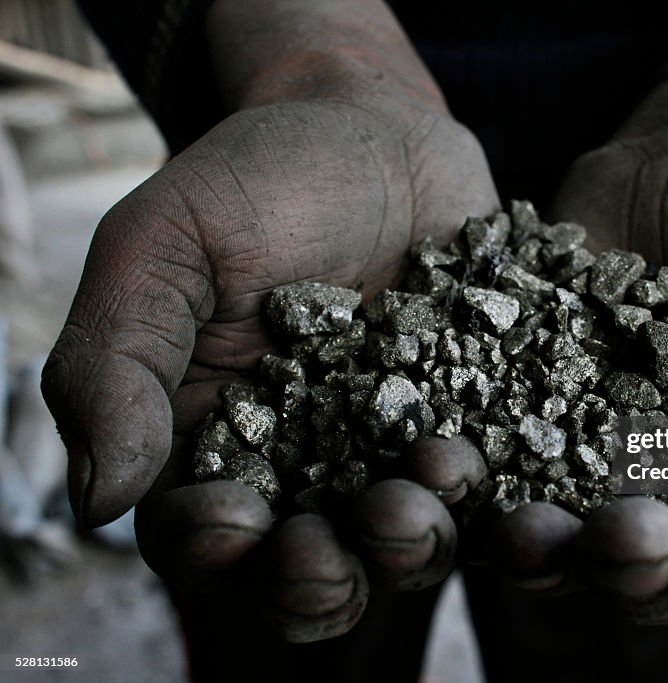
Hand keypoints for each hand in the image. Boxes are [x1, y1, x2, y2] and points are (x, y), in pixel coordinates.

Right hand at [42, 0, 496, 642]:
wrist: (382, 139)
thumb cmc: (259, 184)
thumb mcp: (165, 246)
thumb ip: (117, 360)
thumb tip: (95, 498)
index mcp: (215, 445)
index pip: (200, 534)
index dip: (212, 547)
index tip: (237, 520)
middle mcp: (309, 472)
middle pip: (311, 566)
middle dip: (328, 572)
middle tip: (349, 531)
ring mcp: (398, 459)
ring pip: (404, 545)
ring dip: (417, 539)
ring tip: (433, 476)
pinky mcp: (477, 434)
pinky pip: (491, 491)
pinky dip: (498, 500)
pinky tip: (508, 474)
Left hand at [485, 70, 667, 622]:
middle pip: (654, 565)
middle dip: (639, 565)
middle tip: (624, 543)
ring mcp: (578, 455)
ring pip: (553, 533)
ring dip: (536, 548)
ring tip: (521, 533)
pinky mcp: (505, 410)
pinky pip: (476, 456)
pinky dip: (457, 474)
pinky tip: (438, 466)